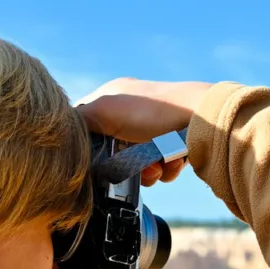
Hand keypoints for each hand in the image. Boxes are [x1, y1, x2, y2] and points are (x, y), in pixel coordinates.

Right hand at [77, 78, 213, 184]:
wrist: (204, 122)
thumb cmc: (153, 112)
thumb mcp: (105, 109)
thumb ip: (79, 119)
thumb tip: (65, 133)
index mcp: (113, 97)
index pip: (87, 124)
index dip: (90, 145)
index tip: (98, 158)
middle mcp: (133, 111)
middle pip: (114, 151)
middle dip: (123, 163)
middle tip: (135, 164)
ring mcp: (155, 128)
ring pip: (138, 163)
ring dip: (147, 170)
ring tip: (158, 164)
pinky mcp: (175, 144)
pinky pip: (161, 167)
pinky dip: (166, 169)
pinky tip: (174, 162)